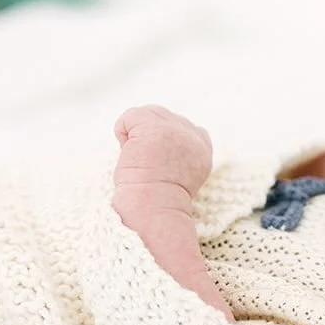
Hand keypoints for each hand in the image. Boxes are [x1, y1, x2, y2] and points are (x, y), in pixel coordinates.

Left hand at [112, 105, 212, 219]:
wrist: (154, 210)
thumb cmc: (159, 201)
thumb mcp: (182, 174)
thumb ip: (180, 152)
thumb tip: (158, 140)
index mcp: (202, 148)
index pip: (184, 127)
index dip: (164, 140)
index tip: (159, 164)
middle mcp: (192, 136)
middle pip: (163, 116)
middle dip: (148, 135)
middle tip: (146, 164)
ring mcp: (174, 130)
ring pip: (147, 114)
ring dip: (135, 134)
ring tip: (137, 158)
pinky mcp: (153, 128)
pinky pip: (130, 117)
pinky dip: (122, 131)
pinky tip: (127, 152)